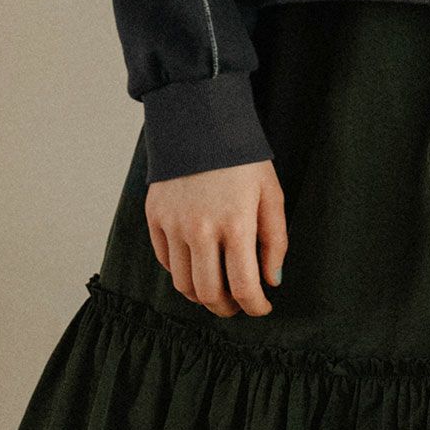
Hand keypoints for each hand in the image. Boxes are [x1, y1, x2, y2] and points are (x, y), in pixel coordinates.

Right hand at [145, 159, 287, 318]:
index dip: (255, 307)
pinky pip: (166, 261)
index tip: (261, 308)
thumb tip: (271, 282)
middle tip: (237, 307)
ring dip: (202, 296)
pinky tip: (198, 264)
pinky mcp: (155, 217)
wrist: (200, 120)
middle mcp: (200, 230)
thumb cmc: (242, 159)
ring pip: (183, 284)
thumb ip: (275, 241)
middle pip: (208, 293)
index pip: (243, 287)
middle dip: (226, 309)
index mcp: (235, 225)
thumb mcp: (271, 195)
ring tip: (217, 291)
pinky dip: (183, 272)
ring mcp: (173, 224)